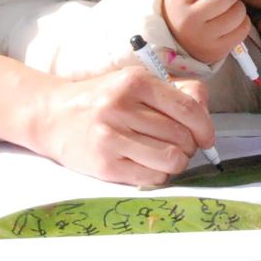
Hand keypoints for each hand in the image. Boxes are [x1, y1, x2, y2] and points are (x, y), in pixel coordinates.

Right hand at [32, 67, 216, 185]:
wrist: (53, 116)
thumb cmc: (102, 99)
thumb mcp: (135, 83)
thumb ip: (174, 92)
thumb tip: (204, 115)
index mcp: (135, 82)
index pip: (187, 108)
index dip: (205, 127)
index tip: (207, 137)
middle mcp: (122, 108)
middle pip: (181, 137)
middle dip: (190, 146)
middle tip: (181, 146)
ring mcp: (111, 138)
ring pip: (170, 160)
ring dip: (177, 163)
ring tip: (166, 156)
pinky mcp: (105, 165)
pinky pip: (151, 178)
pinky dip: (159, 175)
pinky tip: (149, 165)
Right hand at [161, 0, 250, 64]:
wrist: (174, 40)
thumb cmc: (186, 7)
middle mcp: (188, 18)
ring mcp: (202, 37)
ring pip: (238, 12)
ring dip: (237, 7)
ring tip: (226, 10)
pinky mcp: (216, 50)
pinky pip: (243, 29)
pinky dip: (242, 23)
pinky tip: (230, 23)